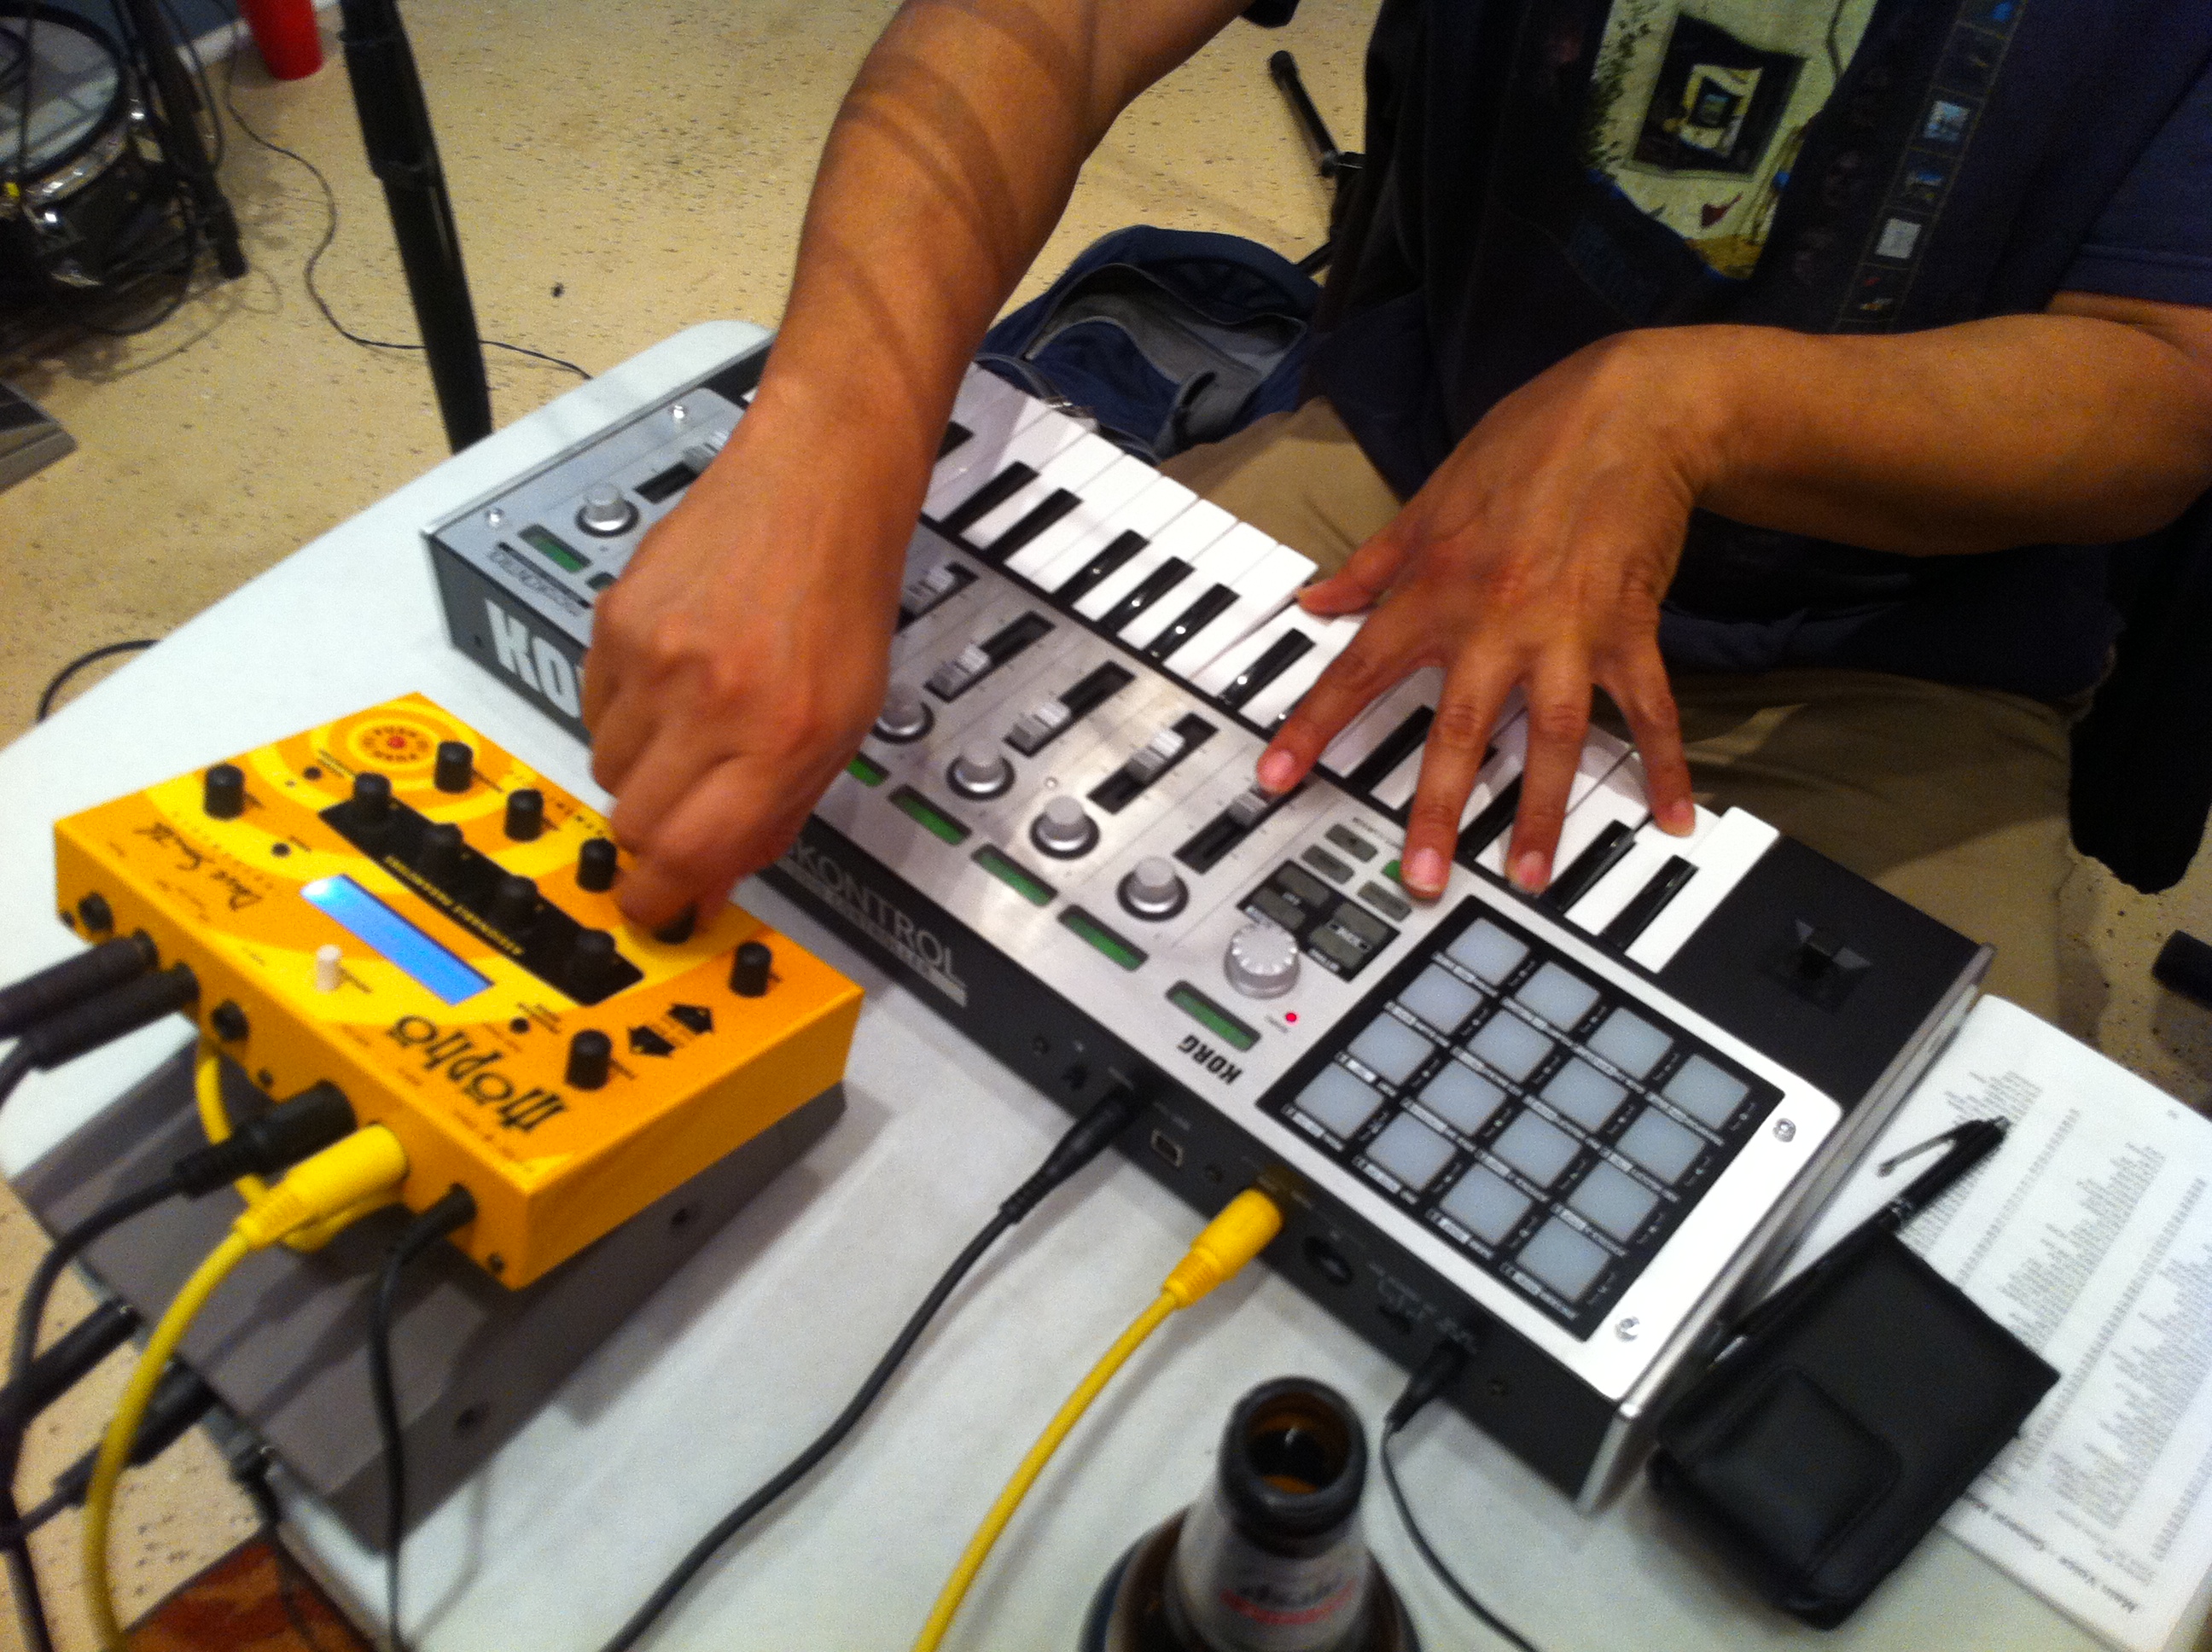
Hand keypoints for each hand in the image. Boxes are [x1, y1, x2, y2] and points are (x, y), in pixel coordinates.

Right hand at [583, 392, 921, 927]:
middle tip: (677, 816)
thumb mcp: (844, 725)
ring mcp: (654, 658)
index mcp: (780, 738)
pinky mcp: (614, 619)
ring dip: (640, 771)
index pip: (688, 855)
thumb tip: (714, 882)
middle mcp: (712, 702)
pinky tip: (670, 677)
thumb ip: (777, 812)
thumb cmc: (842, 598)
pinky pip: (591, 705)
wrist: (815, 485)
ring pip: (605, 767)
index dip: (661, 897)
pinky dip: (621, 712)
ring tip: (690, 724)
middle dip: (650, 839)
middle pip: (633, 823)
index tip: (654, 907)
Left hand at [1254, 332, 1708, 900]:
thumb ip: (1372, 562)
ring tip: (1531, 875)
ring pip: (1553, 735)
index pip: (1359, 669)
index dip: (1313, 726)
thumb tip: (1314, 600)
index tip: (1276, 779)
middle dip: (1438, 807)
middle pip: (1459, 727)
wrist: (1631, 409)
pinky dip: (1665, 763)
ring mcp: (1569, 631)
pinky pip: (1650, 709)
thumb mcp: (1431, 497)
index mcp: (1435, 589)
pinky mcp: (1631, 630)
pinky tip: (1674, 817)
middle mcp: (1496, 620)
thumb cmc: (1527, 444)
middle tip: (1422, 877)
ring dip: (1543, 808)